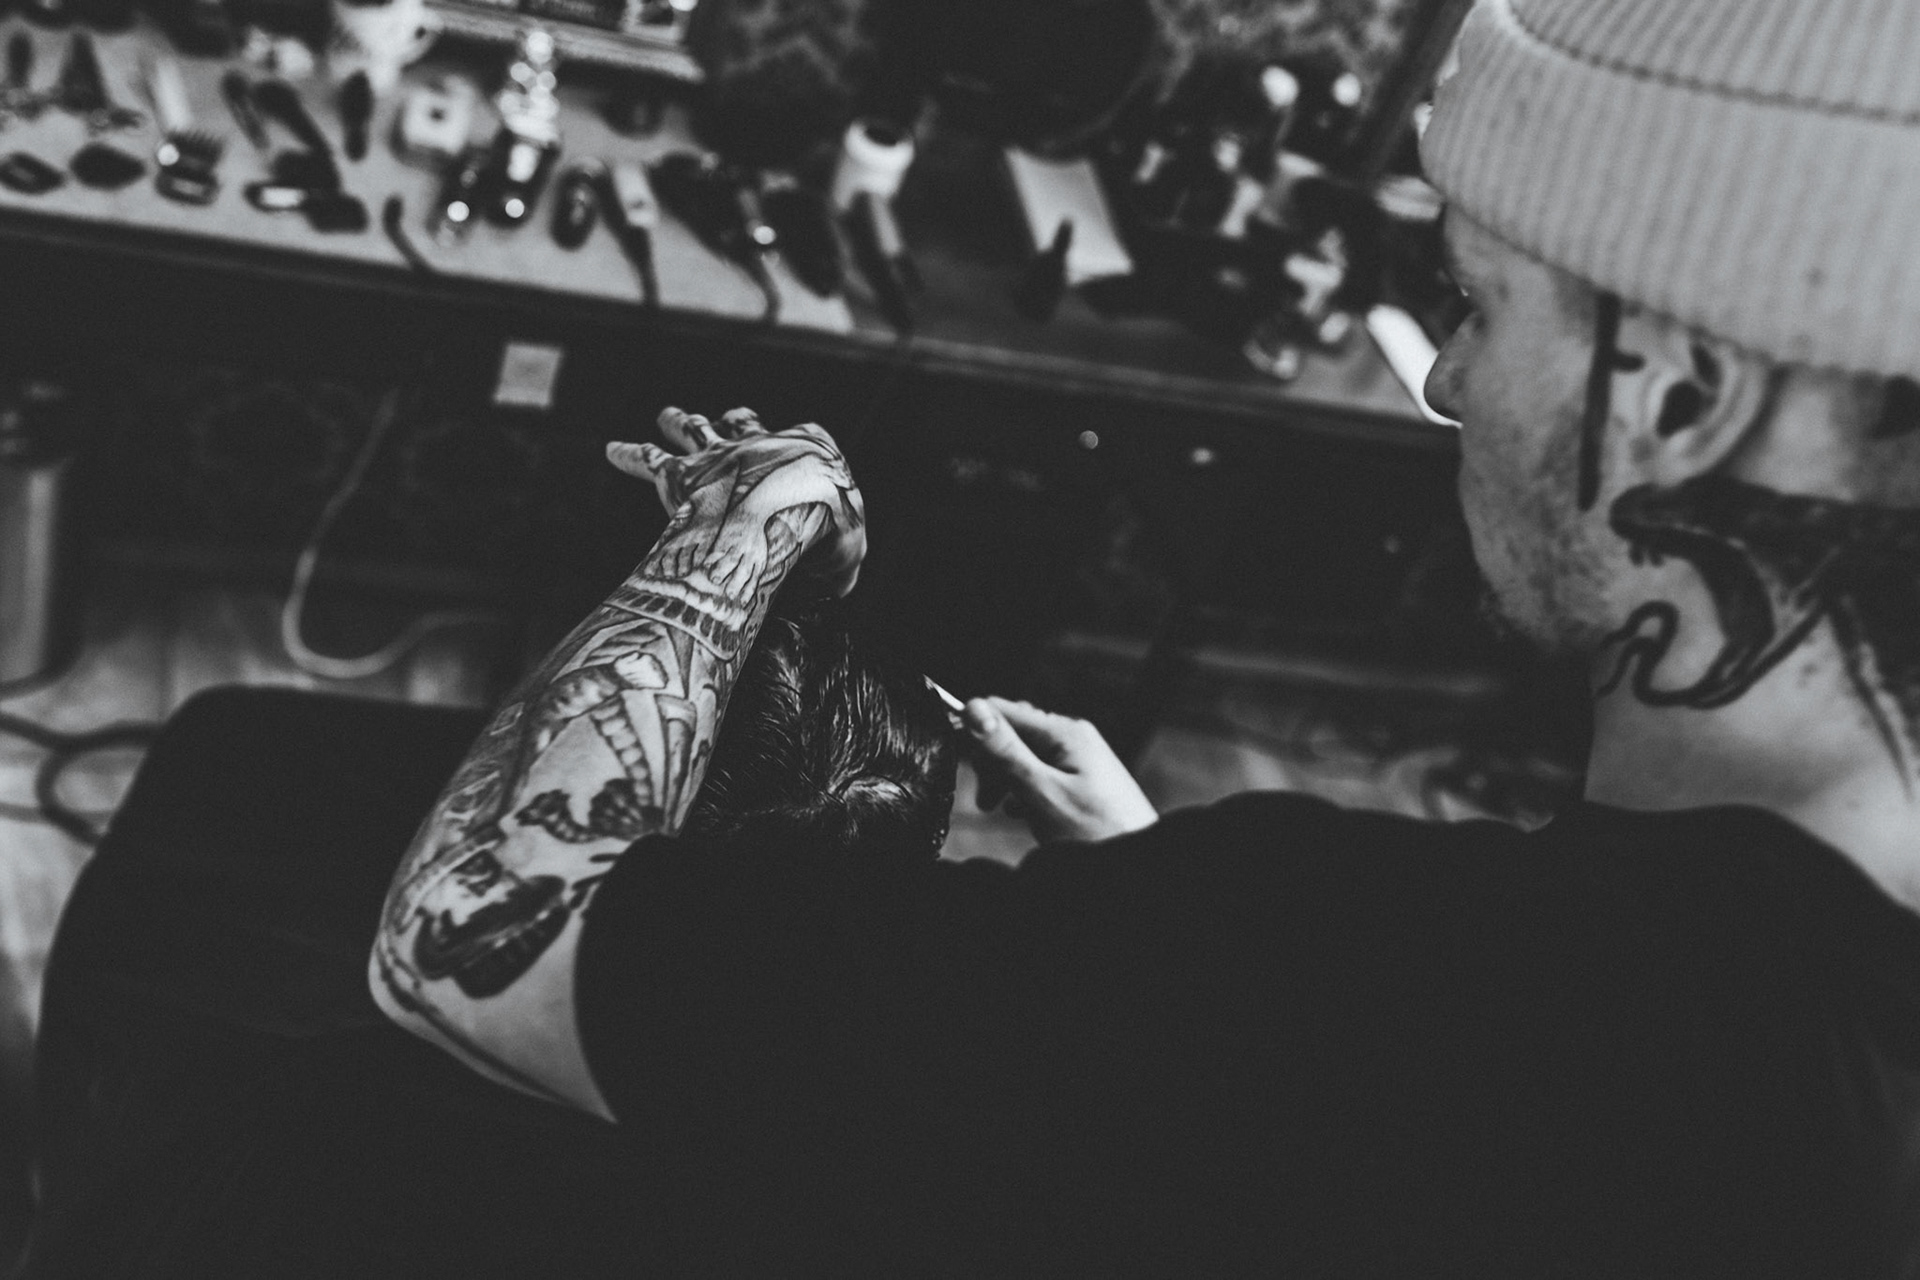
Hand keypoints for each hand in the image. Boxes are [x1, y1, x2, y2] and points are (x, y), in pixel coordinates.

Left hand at [606, 406, 867, 597]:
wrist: (787, 512)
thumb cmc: (830, 532)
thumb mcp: (848, 552)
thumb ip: (838, 564)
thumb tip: (837, 585)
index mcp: (808, 447)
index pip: (804, 438)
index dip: (797, 447)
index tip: (795, 461)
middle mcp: (759, 442)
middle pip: (741, 424)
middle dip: (731, 422)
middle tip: (723, 419)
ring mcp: (718, 455)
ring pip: (694, 429)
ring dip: (678, 421)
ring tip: (665, 415)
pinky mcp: (682, 476)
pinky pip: (649, 460)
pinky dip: (629, 454)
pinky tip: (611, 450)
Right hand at [964, 697, 1157, 843]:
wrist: (1137, 864)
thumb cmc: (1096, 833)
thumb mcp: (1040, 792)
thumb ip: (1005, 752)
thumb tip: (973, 708)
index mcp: (1065, 733)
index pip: (1004, 710)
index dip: (976, 733)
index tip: (960, 762)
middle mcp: (1075, 738)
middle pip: (1014, 734)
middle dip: (992, 763)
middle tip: (986, 799)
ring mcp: (1081, 760)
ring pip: (1026, 758)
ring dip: (1007, 781)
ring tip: (1001, 809)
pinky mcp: (1084, 782)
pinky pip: (1042, 776)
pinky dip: (1026, 793)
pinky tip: (1025, 815)